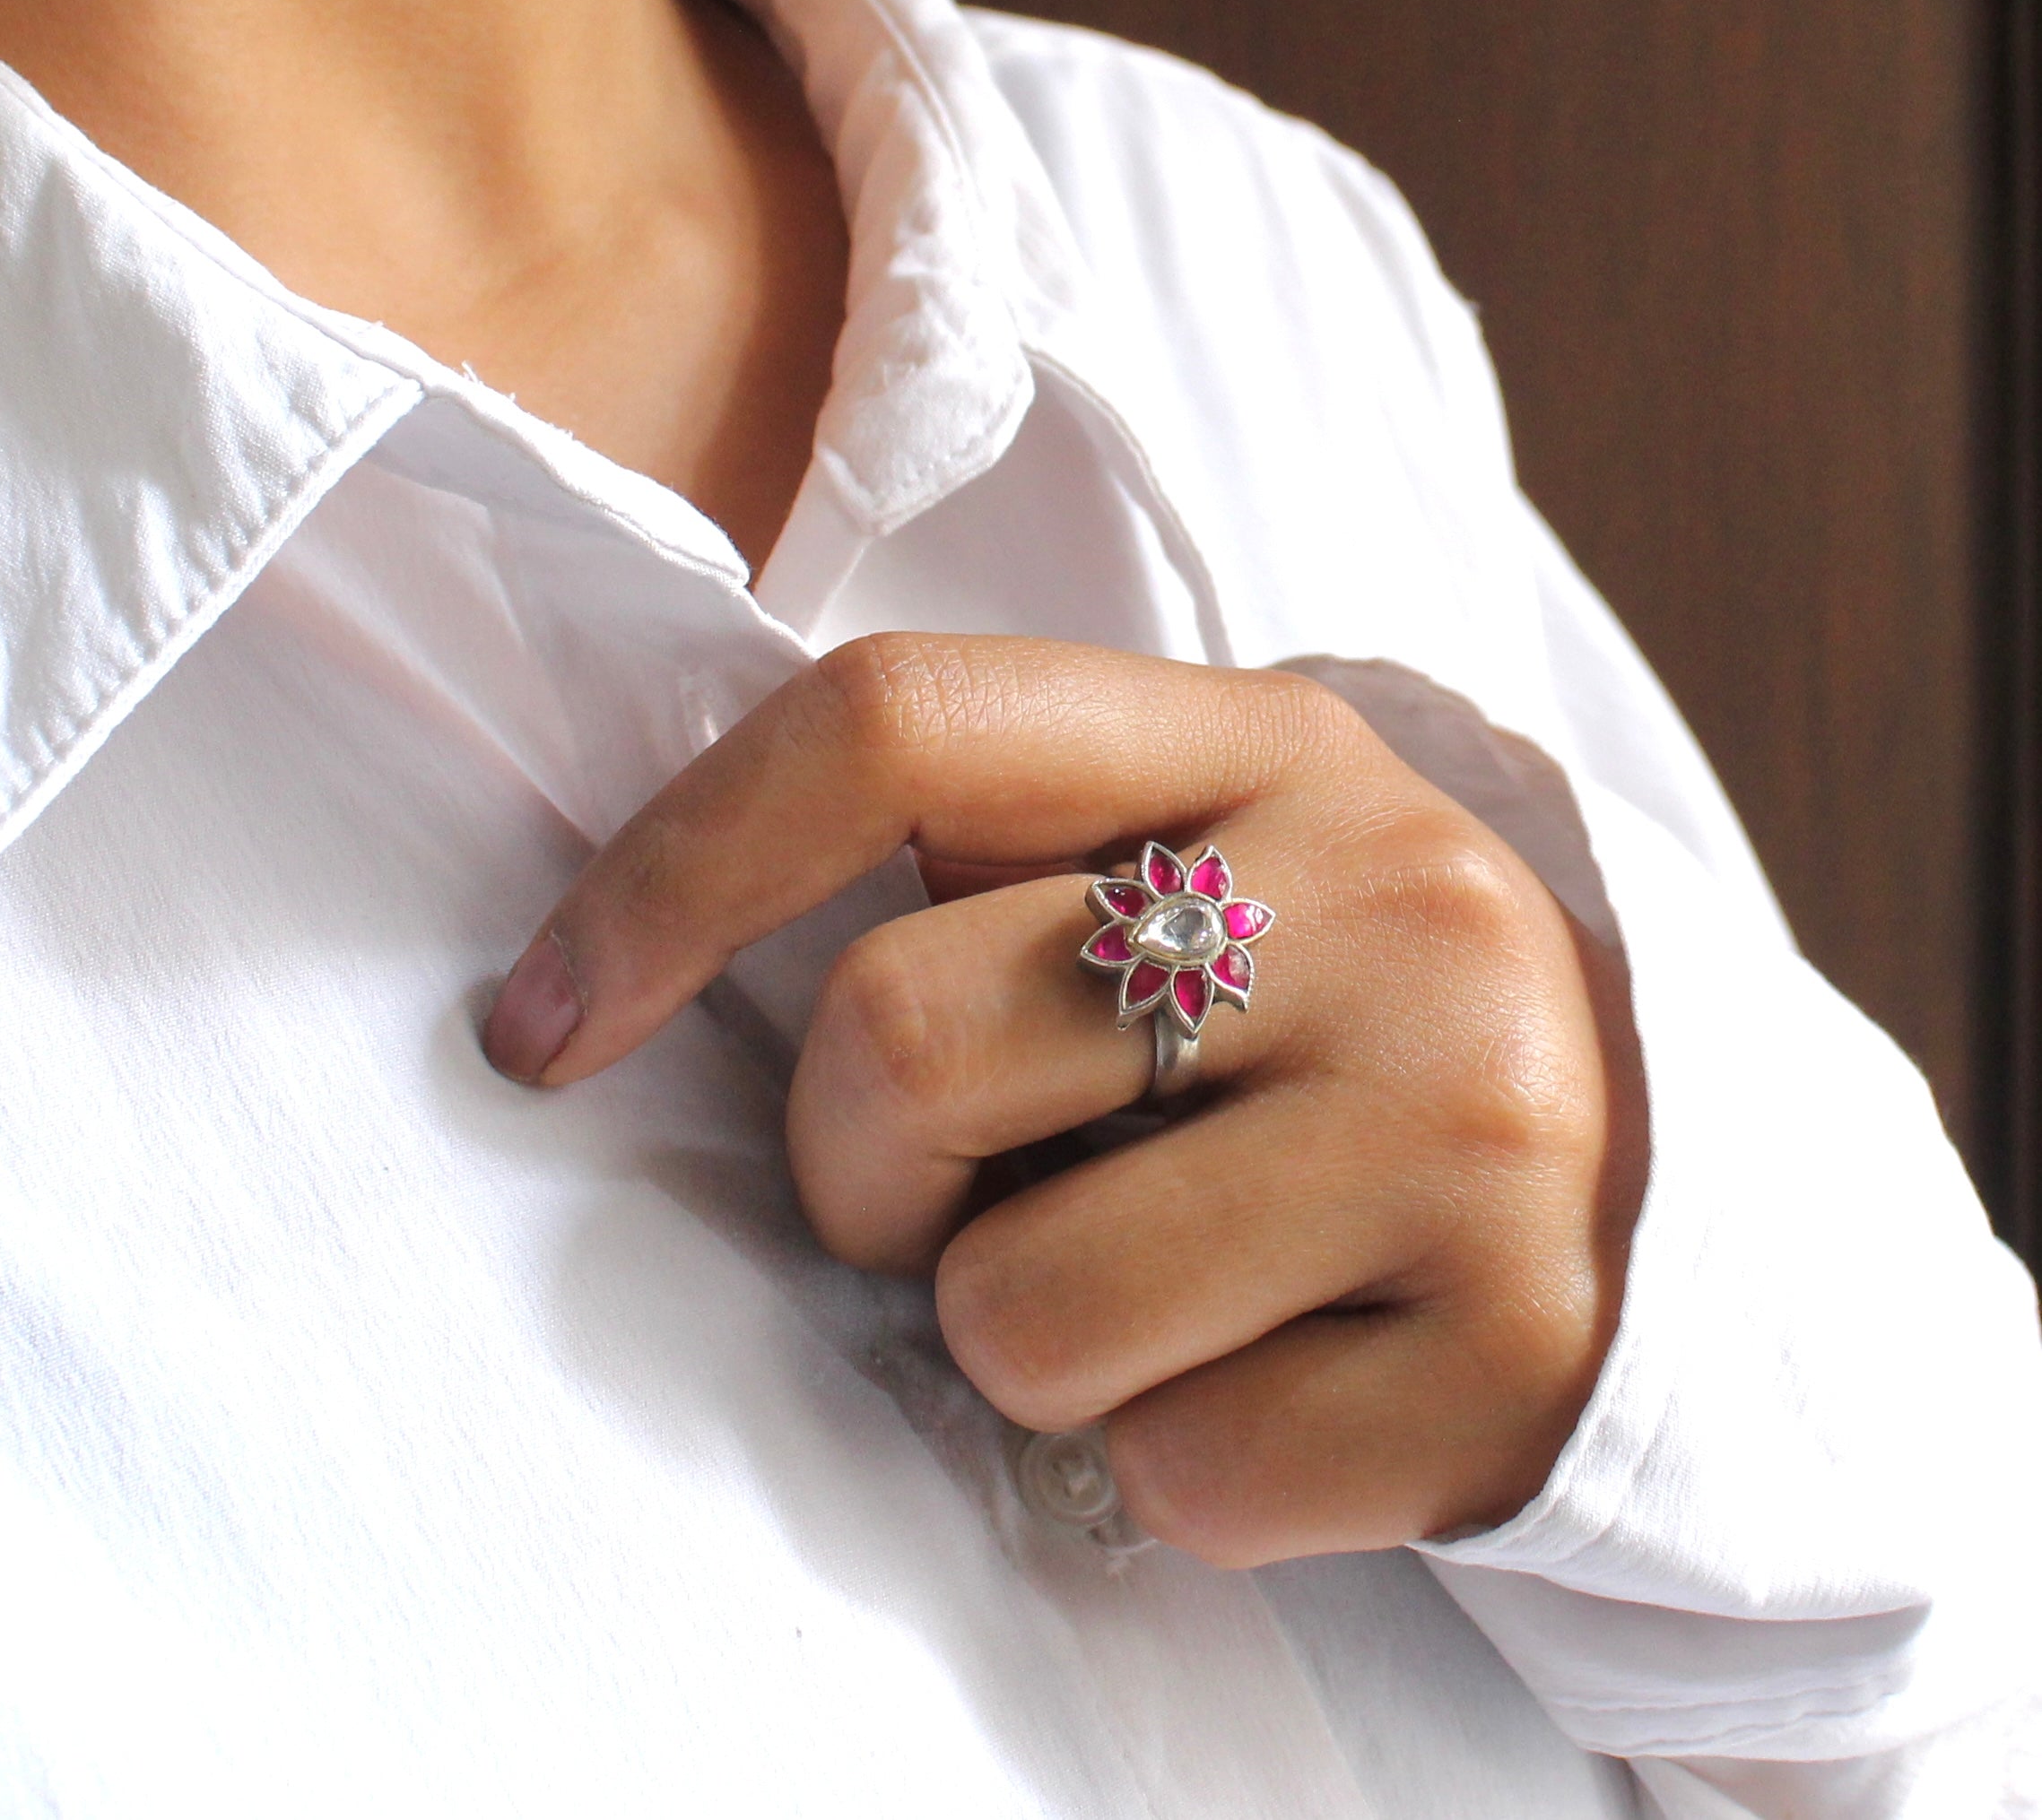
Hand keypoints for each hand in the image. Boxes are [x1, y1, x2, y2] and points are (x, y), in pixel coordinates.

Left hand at [483, 635, 1646, 1564]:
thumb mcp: (1196, 865)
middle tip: (970, 1191)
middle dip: (862, 1173)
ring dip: (1022, 1331)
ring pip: (1019, 1311)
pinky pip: (1181, 1472)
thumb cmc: (1321, 1017)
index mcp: (1254, 741)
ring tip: (1153, 1274)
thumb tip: (629, 966)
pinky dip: (1174, 1454)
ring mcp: (1469, 1122)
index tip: (543, 1025)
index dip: (674, 870)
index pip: (895, 722)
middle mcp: (1383, 900)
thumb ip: (982, 867)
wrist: (1651, 1169)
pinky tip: (1280, 1366)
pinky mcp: (1516, 1348)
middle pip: (900, 1041)